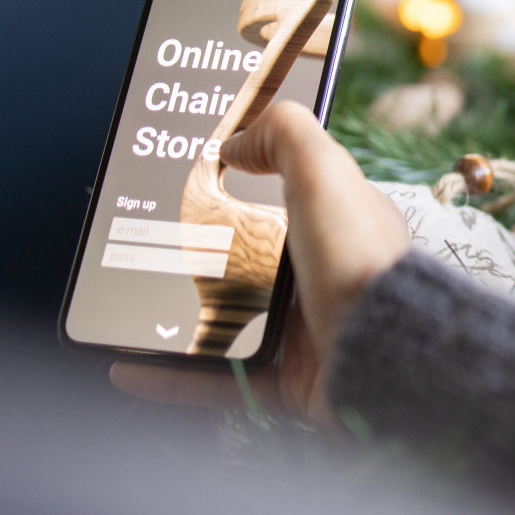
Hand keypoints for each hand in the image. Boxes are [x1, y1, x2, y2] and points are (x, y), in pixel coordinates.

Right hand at [111, 101, 410, 427]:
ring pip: (229, 319)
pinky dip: (174, 375)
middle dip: (198, 254)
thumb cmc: (362, 265)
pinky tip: (131, 364)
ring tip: (131, 302)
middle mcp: (324, 274)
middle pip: (249, 258)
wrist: (384, 356)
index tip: (188, 182)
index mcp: (338, 223)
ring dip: (177, 315)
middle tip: (146, 243)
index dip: (241, 183)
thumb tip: (240, 138)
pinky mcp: (288, 378)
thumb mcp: (325, 175)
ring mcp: (307, 329)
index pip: (284, 194)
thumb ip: (287, 136)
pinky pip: (219, 377)